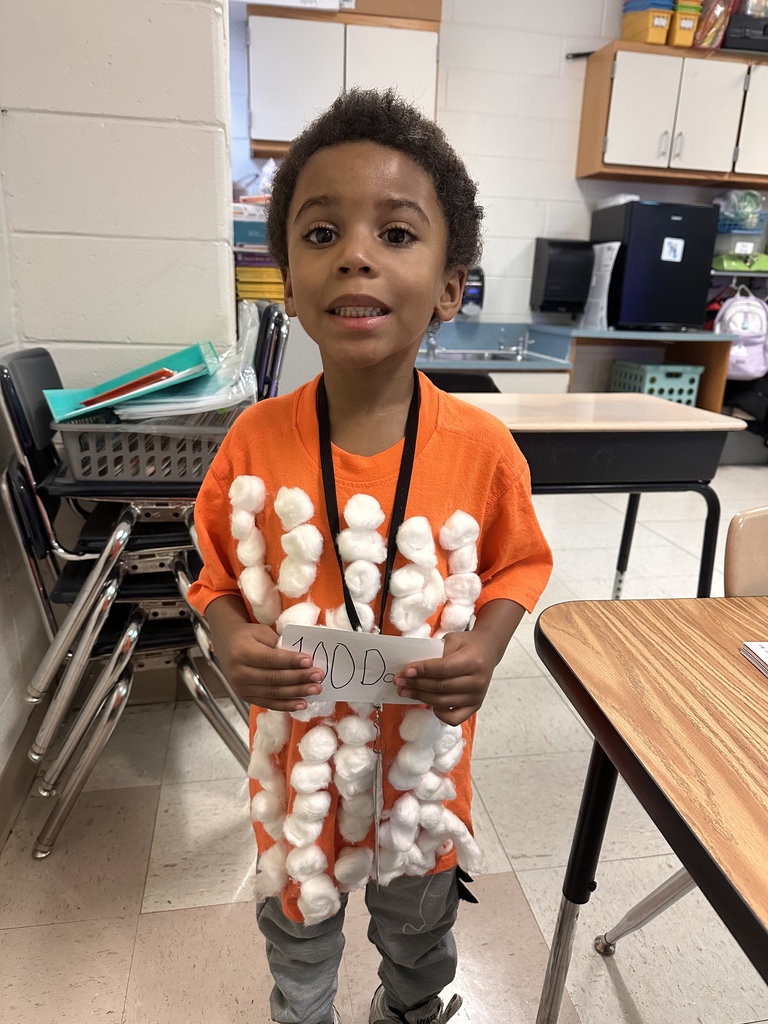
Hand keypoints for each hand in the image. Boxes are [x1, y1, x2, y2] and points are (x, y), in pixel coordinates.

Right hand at [206, 596, 323, 711]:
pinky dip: (287, 705)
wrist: (227, 645)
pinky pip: (269, 703)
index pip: (270, 659)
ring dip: (297, 692)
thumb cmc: (248, 636)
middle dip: (299, 678)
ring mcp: (241, 688)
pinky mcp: (246, 697)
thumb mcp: (261, 632)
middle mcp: (239, 673)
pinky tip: (302, 703)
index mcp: (242, 652)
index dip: (290, 661)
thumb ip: (278, 644)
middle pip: (273, 678)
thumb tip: (302, 659)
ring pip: (273, 693)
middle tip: (318, 676)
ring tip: (315, 689)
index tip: (309, 661)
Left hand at [393, 599, 525, 725]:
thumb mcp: (452, 640)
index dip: (423, 670)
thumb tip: (412, 669)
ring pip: (443, 702)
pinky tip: (429, 703)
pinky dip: (439, 714)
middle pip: (441, 687)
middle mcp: (478, 682)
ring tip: (405, 691)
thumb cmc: (466, 644)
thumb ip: (436, 654)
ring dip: (420, 697)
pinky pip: (454, 718)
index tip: (406, 671)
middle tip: (399, 681)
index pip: (444, 669)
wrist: (487, 651)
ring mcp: (477, 696)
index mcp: (474, 661)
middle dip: (417, 684)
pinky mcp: (475, 706)